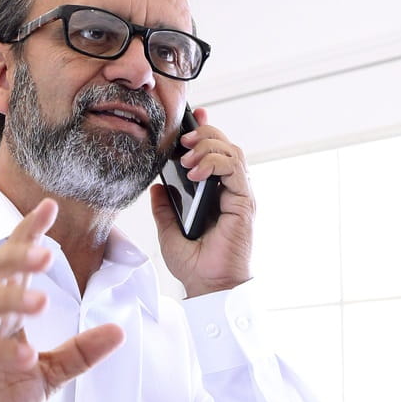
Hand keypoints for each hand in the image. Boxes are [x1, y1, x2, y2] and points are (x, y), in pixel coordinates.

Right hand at [0, 198, 127, 401]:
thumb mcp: (47, 375)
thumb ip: (79, 353)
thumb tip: (118, 331)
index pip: (10, 263)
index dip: (27, 233)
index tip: (49, 207)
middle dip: (14, 256)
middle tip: (46, 254)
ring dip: (7, 298)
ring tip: (40, 303)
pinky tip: (23, 355)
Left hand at [149, 107, 253, 298]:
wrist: (208, 285)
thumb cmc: (194, 263)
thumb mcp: (168, 230)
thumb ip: (163, 206)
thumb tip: (156, 186)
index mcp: (216, 192)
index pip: (215, 151)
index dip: (206, 130)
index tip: (193, 116)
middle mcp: (231, 190)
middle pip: (225, 145)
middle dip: (204, 134)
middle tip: (182, 140)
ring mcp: (240, 195)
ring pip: (232, 152)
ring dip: (207, 147)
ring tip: (186, 159)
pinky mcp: (244, 202)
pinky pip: (234, 170)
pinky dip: (214, 164)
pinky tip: (195, 173)